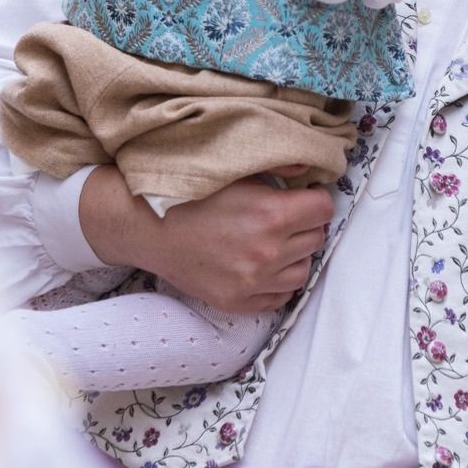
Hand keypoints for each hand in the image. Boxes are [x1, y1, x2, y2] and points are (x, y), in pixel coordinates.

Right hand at [80, 168, 334, 312]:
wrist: (145, 226)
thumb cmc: (188, 192)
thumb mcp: (235, 169)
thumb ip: (279, 165)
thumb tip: (311, 169)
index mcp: (271, 215)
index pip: (323, 208)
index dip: (313, 198)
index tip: (300, 196)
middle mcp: (267, 253)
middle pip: (316, 238)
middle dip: (305, 224)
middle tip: (285, 216)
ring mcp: (252, 282)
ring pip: (302, 270)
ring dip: (294, 254)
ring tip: (274, 241)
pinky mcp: (236, 302)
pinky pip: (279, 297)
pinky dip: (276, 282)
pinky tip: (261, 265)